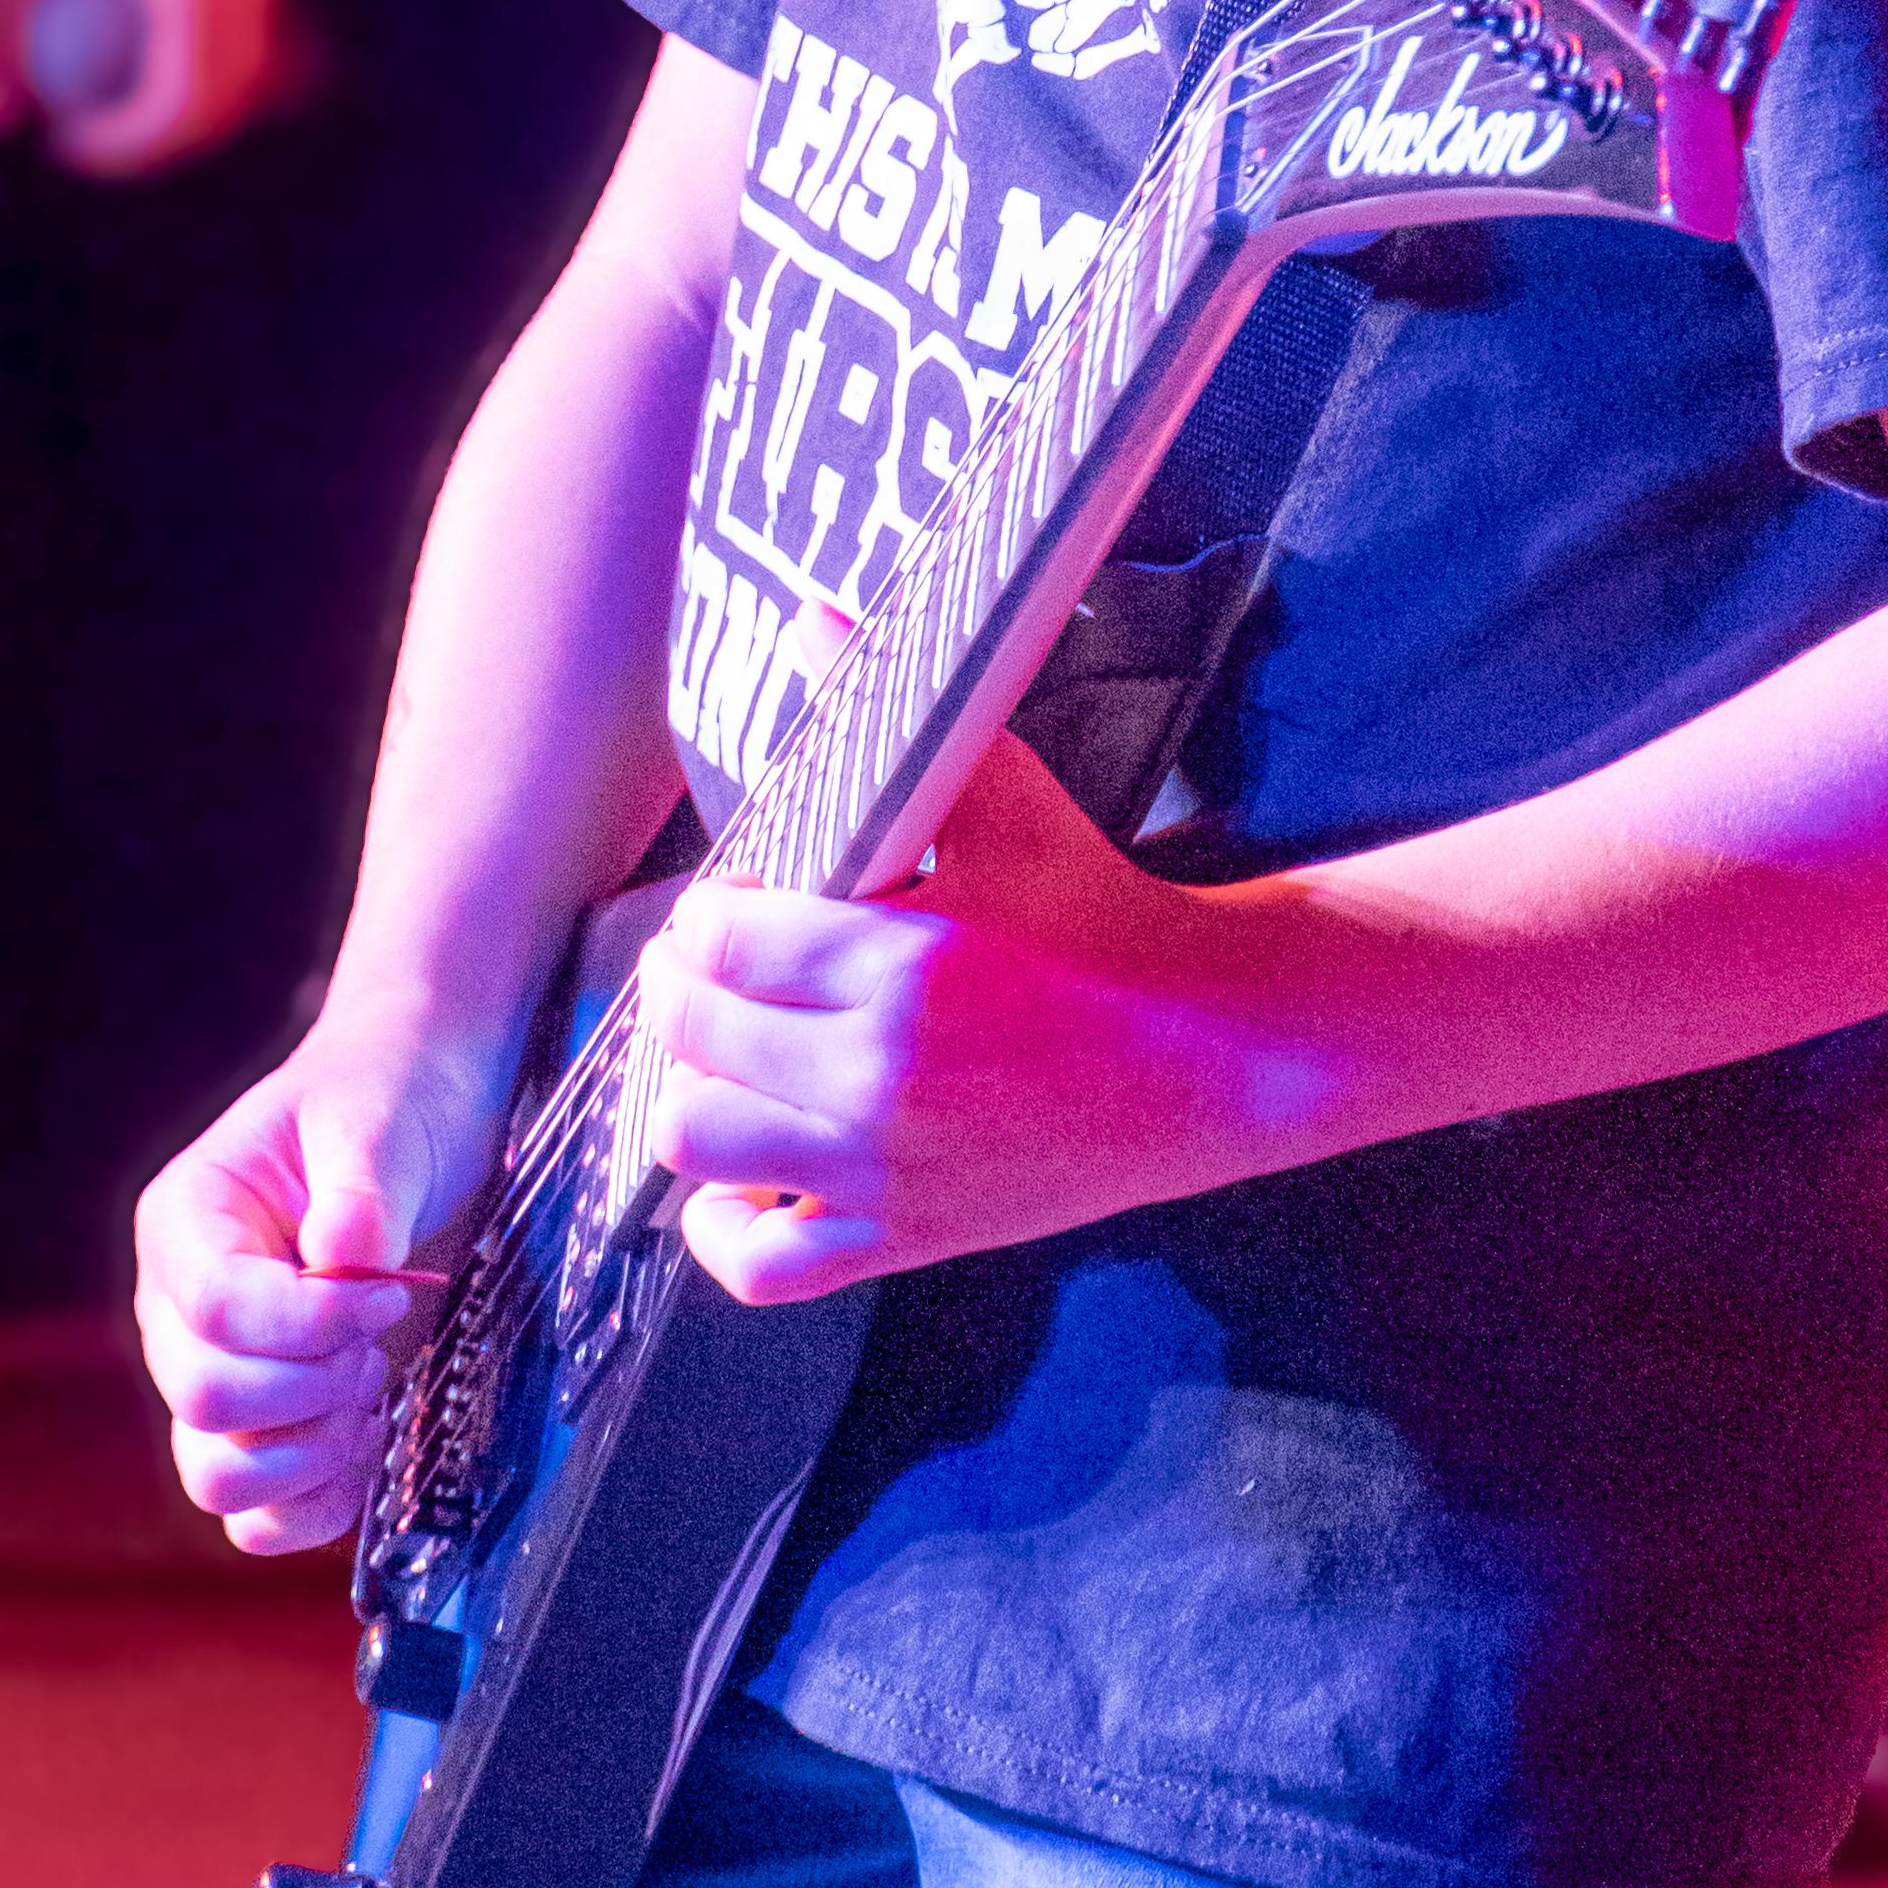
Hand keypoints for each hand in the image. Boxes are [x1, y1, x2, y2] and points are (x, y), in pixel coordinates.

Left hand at [0, 0, 295, 171]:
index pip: (178, 100)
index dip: (125, 145)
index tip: (65, 143)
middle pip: (217, 102)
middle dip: (153, 140)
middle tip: (81, 137)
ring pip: (239, 79)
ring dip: (177, 109)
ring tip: (103, 104)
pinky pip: (239, 46)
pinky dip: (195, 74)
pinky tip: (131, 65)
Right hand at [133, 1015, 512, 1556]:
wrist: (421, 1106)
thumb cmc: (387, 1098)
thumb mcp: (379, 1120)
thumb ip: (359, 1195)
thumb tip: (342, 1264)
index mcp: (186, 1220)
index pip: (216, 1308)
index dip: (310, 1321)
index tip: (385, 1293)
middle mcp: (179, 1310)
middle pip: (206, 1398)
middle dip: (314, 1385)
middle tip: (379, 1336)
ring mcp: (216, 1376)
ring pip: (216, 1475)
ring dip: (310, 1451)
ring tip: (368, 1385)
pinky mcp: (264, 1429)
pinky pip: (254, 1517)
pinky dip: (315, 1505)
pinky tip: (367, 1446)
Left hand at [635, 738, 1316, 1305]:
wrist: (1204, 1048)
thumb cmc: (1099, 913)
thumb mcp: (1003, 798)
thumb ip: (893, 721)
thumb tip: (814, 621)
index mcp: (891, 966)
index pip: (717, 943)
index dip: (707, 914)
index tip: (731, 902)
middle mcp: (870, 1079)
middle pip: (690, 1037)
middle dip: (684, 989)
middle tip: (716, 965)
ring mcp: (882, 1169)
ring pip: (697, 1144)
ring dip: (692, 1091)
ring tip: (724, 1052)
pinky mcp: (904, 1235)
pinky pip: (759, 1266)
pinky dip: (721, 1227)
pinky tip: (739, 1177)